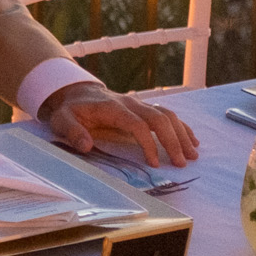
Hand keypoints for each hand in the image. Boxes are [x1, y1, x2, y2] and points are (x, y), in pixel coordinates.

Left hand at [41, 81, 198, 166]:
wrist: (77, 92)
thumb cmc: (71, 110)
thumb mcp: (62, 120)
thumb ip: (73, 132)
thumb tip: (86, 145)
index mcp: (113, 107)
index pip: (138, 124)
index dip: (148, 143)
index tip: (155, 163)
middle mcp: (131, 103)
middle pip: (159, 118)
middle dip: (173, 140)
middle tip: (182, 163)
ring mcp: (139, 104)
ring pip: (167, 115)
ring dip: (181, 134)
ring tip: (192, 156)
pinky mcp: (144, 108)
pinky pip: (167, 115)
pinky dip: (181, 127)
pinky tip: (192, 141)